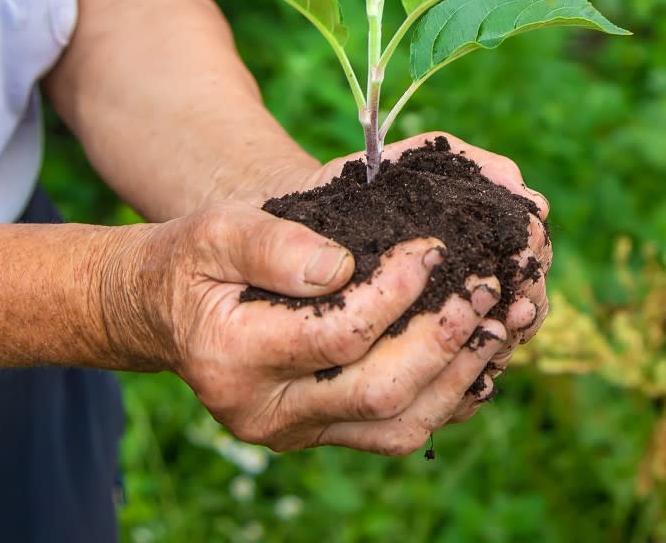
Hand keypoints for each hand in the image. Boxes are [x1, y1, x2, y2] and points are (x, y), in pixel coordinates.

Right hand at [108, 200, 507, 453]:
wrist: (166, 311)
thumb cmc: (194, 261)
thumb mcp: (216, 231)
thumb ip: (272, 245)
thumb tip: (341, 265)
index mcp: (233, 357)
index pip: (336, 334)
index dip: (394, 293)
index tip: (432, 248)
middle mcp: (266, 411)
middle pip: (378, 393)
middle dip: (443, 339)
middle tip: (485, 287)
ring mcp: (296, 431)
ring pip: (397, 427)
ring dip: (459, 375)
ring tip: (499, 322)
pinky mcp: (322, 433)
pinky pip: (397, 433)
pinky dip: (446, 398)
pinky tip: (478, 356)